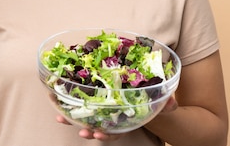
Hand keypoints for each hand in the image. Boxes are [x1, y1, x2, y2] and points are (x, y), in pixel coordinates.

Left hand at [56, 96, 177, 140]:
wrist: (148, 93)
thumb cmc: (153, 99)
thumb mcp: (162, 103)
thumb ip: (167, 104)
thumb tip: (172, 102)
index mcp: (126, 119)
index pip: (115, 132)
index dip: (106, 135)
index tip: (98, 135)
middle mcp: (112, 117)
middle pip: (97, 126)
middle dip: (87, 129)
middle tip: (79, 130)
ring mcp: (103, 107)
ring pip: (86, 116)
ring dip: (72, 118)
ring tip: (60, 118)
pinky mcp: (96, 95)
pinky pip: (82, 100)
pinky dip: (70, 100)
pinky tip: (57, 95)